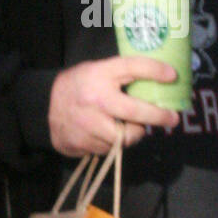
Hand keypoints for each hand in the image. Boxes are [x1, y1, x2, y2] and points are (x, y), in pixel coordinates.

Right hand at [48, 57, 180, 157]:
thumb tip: (161, 79)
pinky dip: (114, 143)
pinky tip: (106, 132)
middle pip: (135, 112)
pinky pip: (109, 149)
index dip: (155, 70)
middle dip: (158, 116)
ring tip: (128, 125)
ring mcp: (86, 124)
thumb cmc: (81, 85)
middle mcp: (94, 99)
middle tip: (173, 119)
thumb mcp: (98, 70)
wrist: (44, 106)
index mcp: (99, 74)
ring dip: (132, 133)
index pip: (132, 67)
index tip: (172, 75)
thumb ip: (121, 75)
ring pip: (125, 137)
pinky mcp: (81, 143)